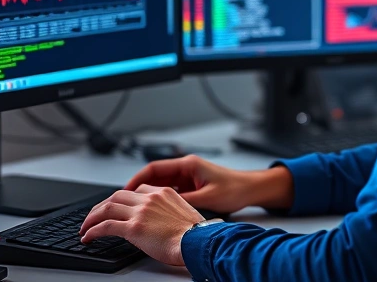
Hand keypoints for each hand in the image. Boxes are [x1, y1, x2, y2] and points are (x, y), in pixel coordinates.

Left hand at [79, 185, 202, 266]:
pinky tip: (88, 237)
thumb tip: (161, 221)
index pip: (135, 190)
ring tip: (86, 227)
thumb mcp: (184, 212)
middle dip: (102, 206)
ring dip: (92, 218)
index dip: (121, 199)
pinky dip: (93, 231)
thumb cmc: (195, 233)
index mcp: (163, 193)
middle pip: (117, 196)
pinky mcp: (133, 228)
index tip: (115, 207)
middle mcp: (150, 198)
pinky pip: (105, 226)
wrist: (197, 241)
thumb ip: (168, 210)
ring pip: (107, 208)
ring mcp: (140, 212)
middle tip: (94, 217)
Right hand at [125, 155, 292, 213]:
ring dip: (150, 195)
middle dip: (139, 189)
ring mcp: (189, 177)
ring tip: (137, 209)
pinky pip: (171, 191)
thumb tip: (162, 209)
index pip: (154, 168)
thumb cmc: (234, 189)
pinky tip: (156, 211)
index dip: (136, 179)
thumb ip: (184, 201)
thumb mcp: (207, 198)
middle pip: (154, 176)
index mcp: (188, 165)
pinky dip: (162, 200)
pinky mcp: (192, 186)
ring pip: (162, 184)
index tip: (125, 190)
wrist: (251, 189)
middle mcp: (186, 168)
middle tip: (125, 202)